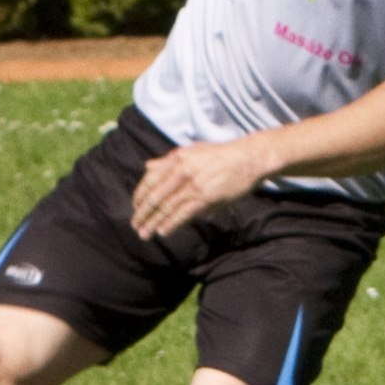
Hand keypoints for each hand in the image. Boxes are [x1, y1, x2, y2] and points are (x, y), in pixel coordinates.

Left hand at [131, 139, 265, 239]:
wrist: (249, 158)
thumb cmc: (221, 155)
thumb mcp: (193, 151)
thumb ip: (168, 160)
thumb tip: (147, 166)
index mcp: (177, 158)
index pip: (150, 179)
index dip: (140, 196)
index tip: (135, 207)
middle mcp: (182, 170)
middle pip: (156, 196)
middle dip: (143, 213)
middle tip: (135, 225)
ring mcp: (194, 184)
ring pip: (167, 207)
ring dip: (153, 222)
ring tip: (145, 233)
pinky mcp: (206, 197)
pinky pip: (183, 213)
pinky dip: (171, 223)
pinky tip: (163, 231)